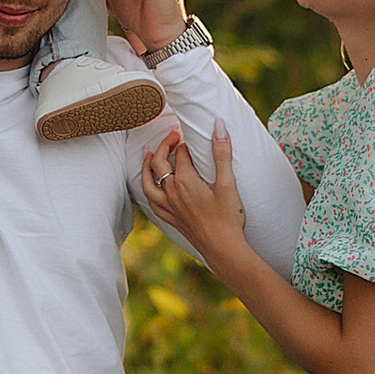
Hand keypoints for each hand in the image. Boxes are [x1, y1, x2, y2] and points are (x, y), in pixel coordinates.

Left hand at [141, 122, 243, 256]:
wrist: (223, 248)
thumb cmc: (227, 217)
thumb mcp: (228, 183)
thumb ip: (222, 153)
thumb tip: (217, 125)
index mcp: (185, 181)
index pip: (180, 153)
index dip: (184, 141)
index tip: (190, 133)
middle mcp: (172, 193)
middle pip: (158, 163)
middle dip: (164, 145)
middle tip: (174, 135)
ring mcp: (169, 207)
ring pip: (148, 183)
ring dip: (146, 166)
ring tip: (147, 153)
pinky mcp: (172, 219)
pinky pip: (152, 202)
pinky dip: (149, 190)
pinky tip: (152, 187)